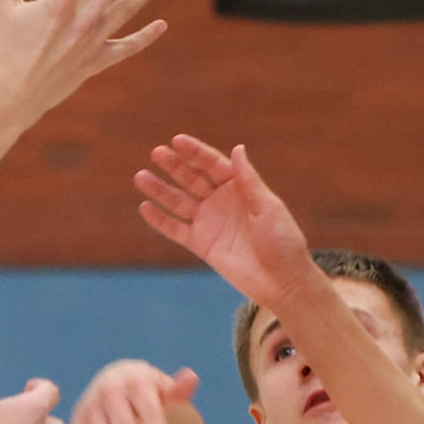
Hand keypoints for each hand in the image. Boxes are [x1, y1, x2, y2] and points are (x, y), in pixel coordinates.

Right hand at [0, 0, 172, 126]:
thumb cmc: (3, 51)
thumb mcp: (2, 8)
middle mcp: (83, 18)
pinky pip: (126, 47)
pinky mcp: (96, 62)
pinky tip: (162, 24)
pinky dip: (144, 37)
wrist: (12, 98)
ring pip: (128, 8)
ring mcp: (93, 41)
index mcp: (60, 2)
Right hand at [65, 358, 206, 423]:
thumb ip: (178, 391)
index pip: (147, 405)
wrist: (126, 386)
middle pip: (121, 421)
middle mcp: (110, 386)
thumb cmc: (153, 394)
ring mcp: (92, 402)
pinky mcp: (79, 418)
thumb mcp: (167, 392)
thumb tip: (191, 377)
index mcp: (136, 377)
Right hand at [133, 135, 317, 309]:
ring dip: (160, 189)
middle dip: (174, 165)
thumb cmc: (282, 242)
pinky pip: (175, 229)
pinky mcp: (201, 244)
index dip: (195, 152)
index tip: (177, 141)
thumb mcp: (268, 208)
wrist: (282, 282)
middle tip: (156, 152)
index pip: (213, 164)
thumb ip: (248, 180)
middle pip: (192, 178)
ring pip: (179, 201)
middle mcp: (221, 201)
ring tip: (141, 176)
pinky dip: (160, 220)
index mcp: (239, 187)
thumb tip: (237, 148)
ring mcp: (209, 222)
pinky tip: (145, 207)